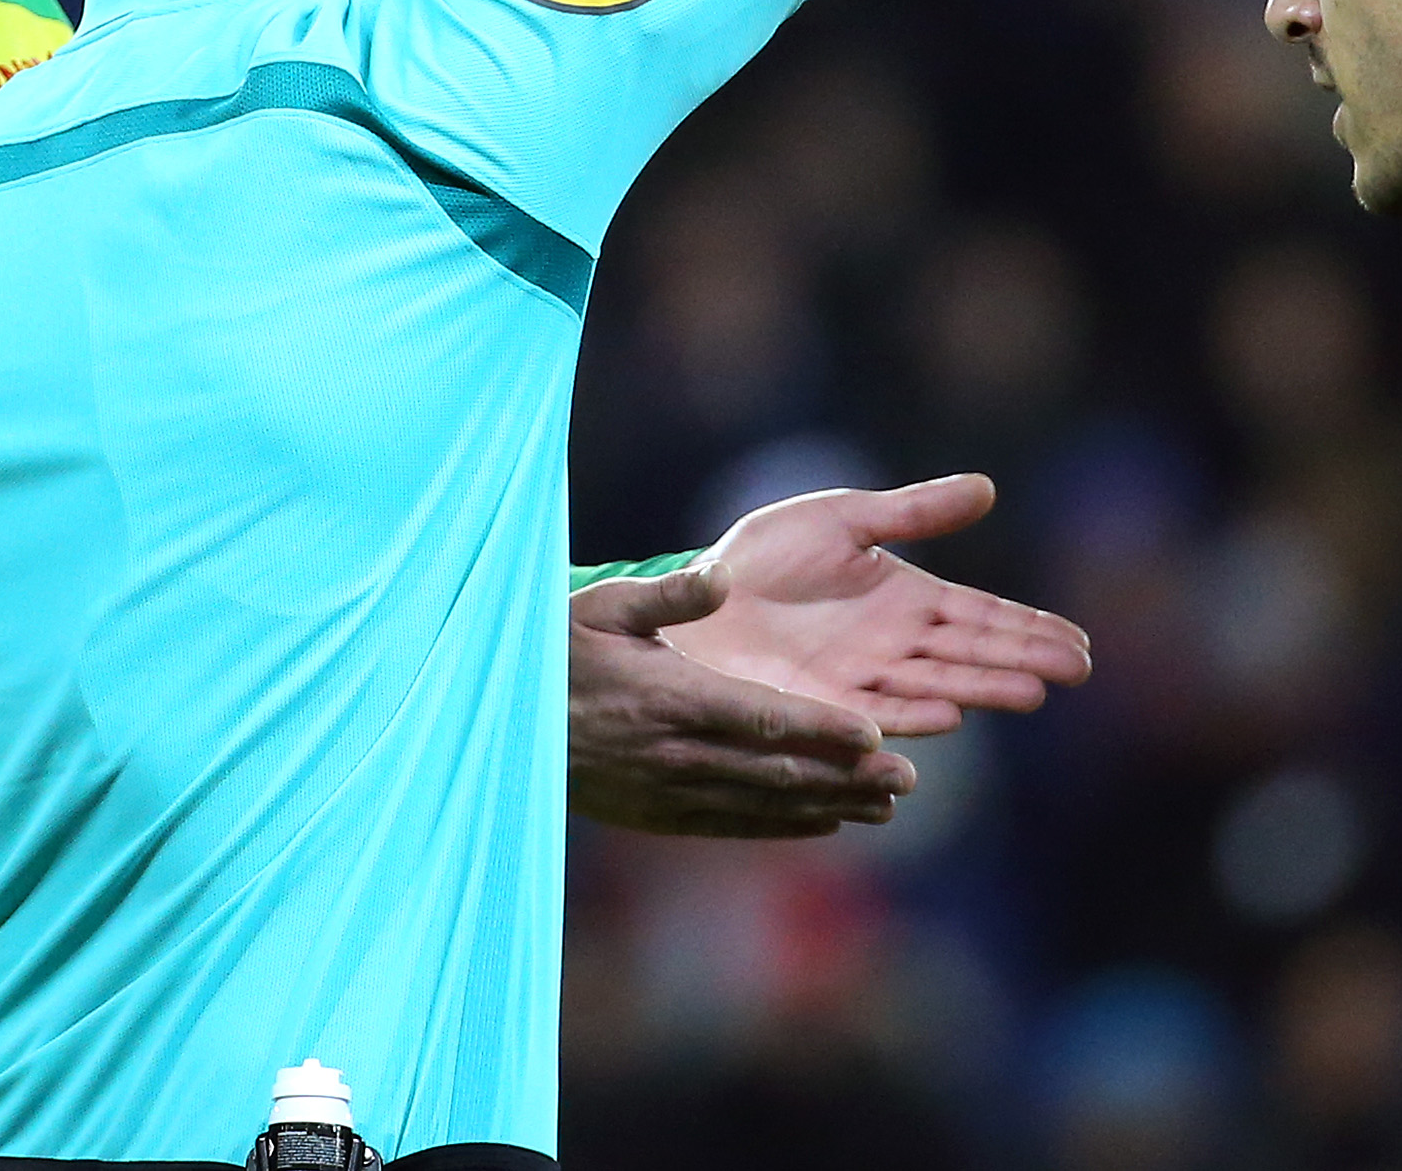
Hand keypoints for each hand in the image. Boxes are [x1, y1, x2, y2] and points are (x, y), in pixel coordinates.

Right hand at [570, 563, 914, 838]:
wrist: (494, 721)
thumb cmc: (553, 648)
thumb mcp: (601, 607)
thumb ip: (668, 597)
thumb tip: (724, 576)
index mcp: (668, 697)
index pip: (760, 717)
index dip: (821, 729)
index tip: (875, 736)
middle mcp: (674, 752)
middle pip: (775, 770)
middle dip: (845, 778)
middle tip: (907, 782)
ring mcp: (666, 789)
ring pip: (762, 804)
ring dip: (827, 806)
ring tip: (886, 807)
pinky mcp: (656, 813)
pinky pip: (731, 824)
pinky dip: (782, 825)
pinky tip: (824, 822)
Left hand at [661, 473, 1091, 734]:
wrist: (695, 600)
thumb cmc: (764, 558)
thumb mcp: (843, 519)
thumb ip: (913, 512)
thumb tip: (988, 488)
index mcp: (906, 600)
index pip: (981, 615)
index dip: (1029, 627)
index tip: (1079, 641)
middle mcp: (894, 647)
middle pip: (972, 653)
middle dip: (1024, 660)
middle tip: (1077, 669)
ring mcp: (862, 680)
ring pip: (938, 684)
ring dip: (984, 688)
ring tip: (1031, 690)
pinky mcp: (823, 705)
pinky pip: (877, 710)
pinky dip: (915, 710)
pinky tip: (951, 711)